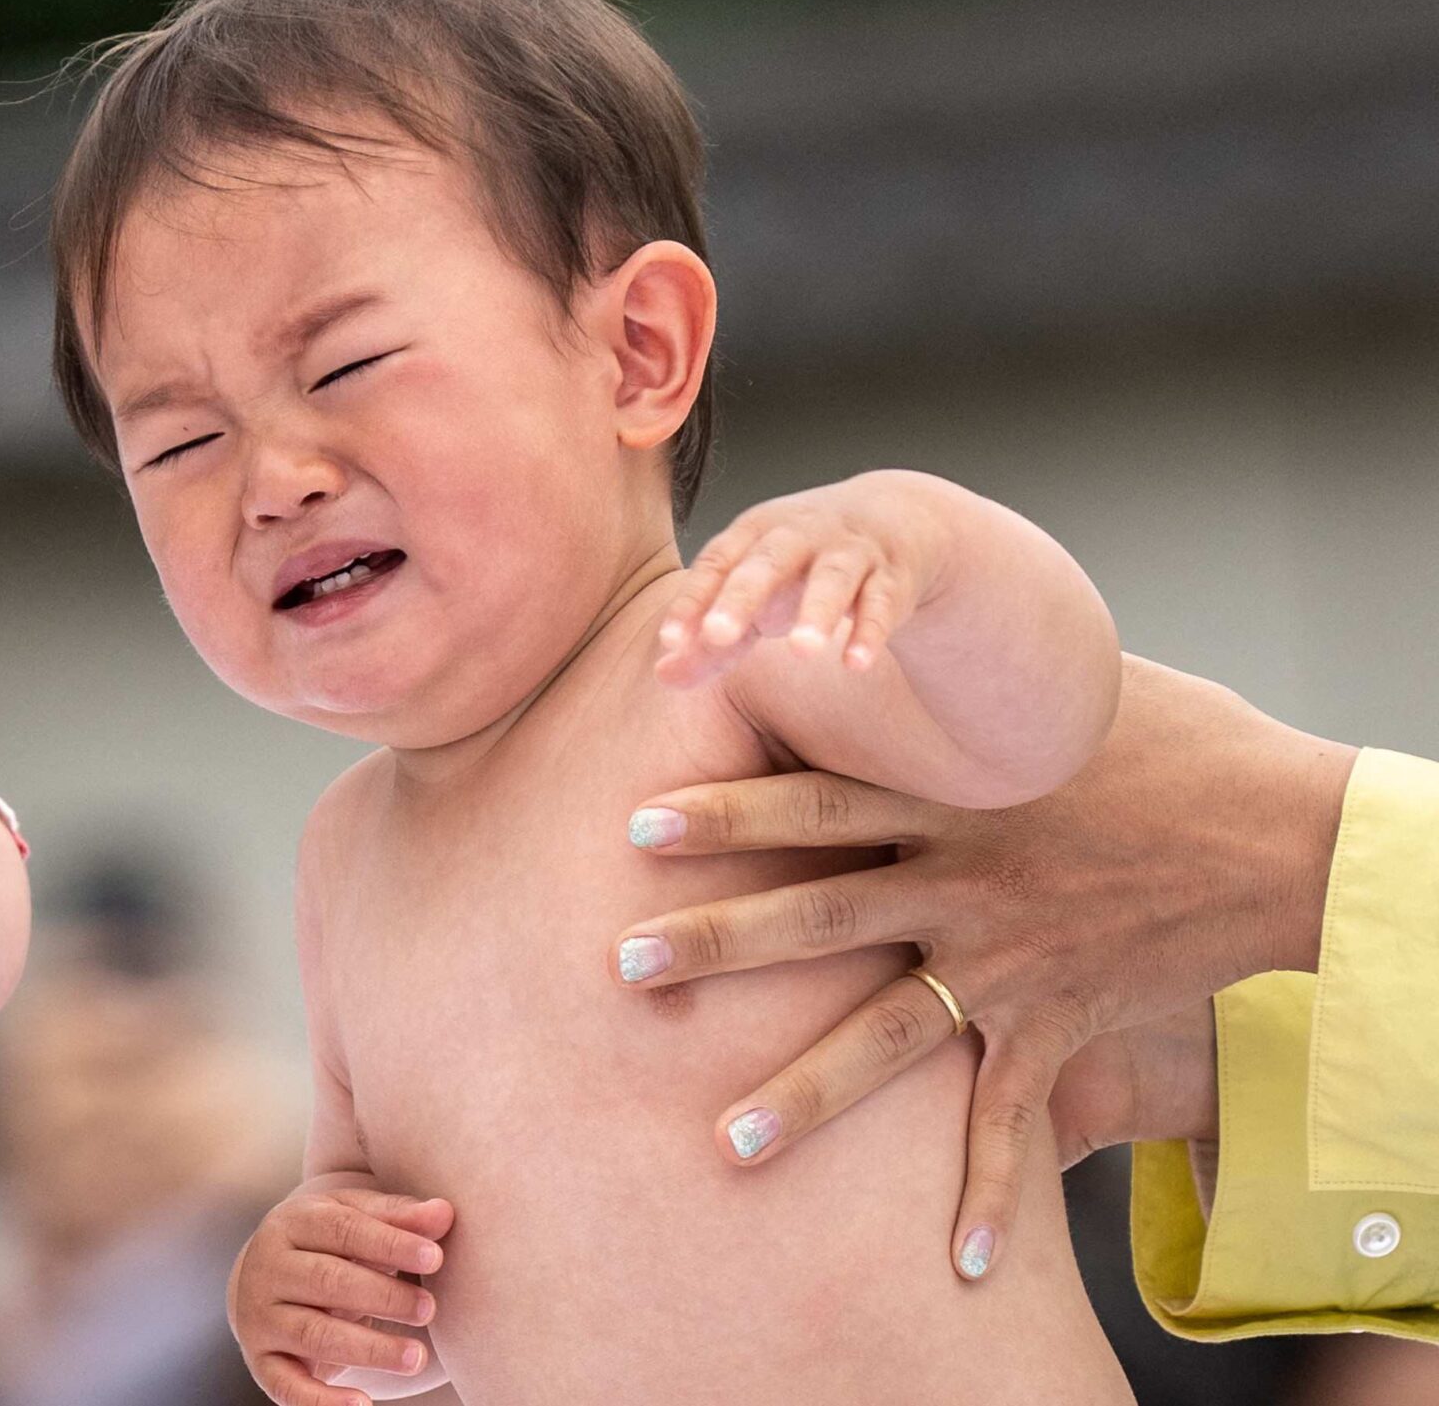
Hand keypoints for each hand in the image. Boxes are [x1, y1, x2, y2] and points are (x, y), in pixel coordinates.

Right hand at [228, 1188, 451, 1405]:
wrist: (263, 1280)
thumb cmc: (326, 1244)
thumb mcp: (356, 1219)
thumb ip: (398, 1218)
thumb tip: (445, 1212)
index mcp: (293, 1222)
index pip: (343, 1229)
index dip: (390, 1243)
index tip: (434, 1257)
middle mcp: (269, 1268)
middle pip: (327, 1281)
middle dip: (383, 1296)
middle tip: (429, 1309)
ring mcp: (261, 1316)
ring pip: (314, 1334)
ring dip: (368, 1349)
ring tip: (416, 1357)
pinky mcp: (262, 1361)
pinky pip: (287, 1386)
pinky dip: (322, 1401)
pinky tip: (362, 1405)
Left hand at [611, 656, 1349, 1278]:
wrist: (1280, 832)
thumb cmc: (1169, 739)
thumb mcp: (1051, 691)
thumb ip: (955, 693)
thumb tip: (881, 641)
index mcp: (954, 796)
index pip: (814, 800)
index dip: (725, 812)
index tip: (635, 826)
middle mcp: (966, 881)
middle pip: (818, 914)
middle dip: (716, 942)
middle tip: (621, 965)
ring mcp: (1011, 959)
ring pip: (888, 1037)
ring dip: (805, 1092)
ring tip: (725, 1142)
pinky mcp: (1062, 1020)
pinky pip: (1012, 1119)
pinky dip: (988, 1192)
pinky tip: (959, 1261)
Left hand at [655, 470, 947, 686]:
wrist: (894, 520)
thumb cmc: (800, 569)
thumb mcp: (752, 597)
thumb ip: (709, 639)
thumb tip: (662, 676)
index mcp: (753, 535)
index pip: (715, 564)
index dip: (691, 601)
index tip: (669, 640)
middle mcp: (799, 535)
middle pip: (767, 562)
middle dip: (741, 596)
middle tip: (717, 636)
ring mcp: (849, 552)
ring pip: (833, 578)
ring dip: (817, 612)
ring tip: (802, 652)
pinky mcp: (892, 576)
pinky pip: (882, 603)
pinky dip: (870, 632)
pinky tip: (857, 664)